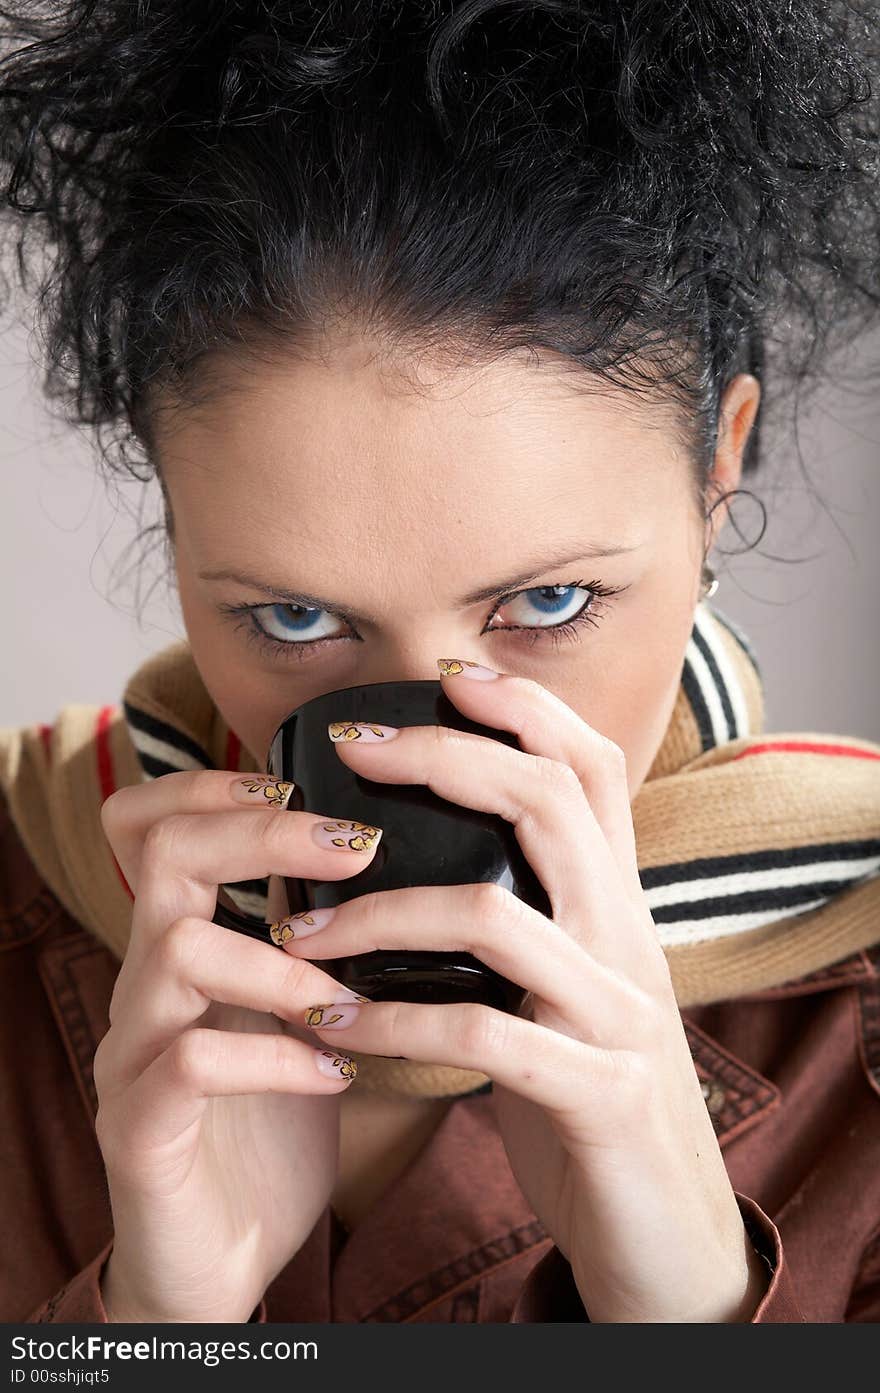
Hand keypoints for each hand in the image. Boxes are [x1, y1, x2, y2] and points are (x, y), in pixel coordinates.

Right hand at [93, 772, 381, 1321]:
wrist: (220, 1260)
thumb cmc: (271, 1124)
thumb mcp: (300, 1014)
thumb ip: (319, 944)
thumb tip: (404, 868)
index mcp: (182, 946)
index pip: (156, 823)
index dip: (216, 785)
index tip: (302, 786)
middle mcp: (144, 984)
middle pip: (168, 853)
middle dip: (266, 834)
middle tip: (356, 846)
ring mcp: (131, 1053)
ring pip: (176, 948)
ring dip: (281, 961)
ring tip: (345, 996)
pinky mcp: (137, 1128)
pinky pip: (188, 1064)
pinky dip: (274, 1056)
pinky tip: (335, 1072)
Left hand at [284, 660, 768, 1322]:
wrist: (664, 1223)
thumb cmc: (586, 1089)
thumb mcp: (565, 986)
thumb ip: (523, 920)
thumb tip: (422, 864)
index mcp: (618, 905)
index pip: (591, 770)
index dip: (526, 708)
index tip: (445, 677)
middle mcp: (626, 941)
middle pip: (547, 805)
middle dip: (445, 759)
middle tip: (353, 748)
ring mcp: (617, 1015)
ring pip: (496, 918)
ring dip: (379, 913)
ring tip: (299, 930)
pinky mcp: (595, 1093)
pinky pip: (482, 1038)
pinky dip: (396, 1024)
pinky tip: (337, 1025)